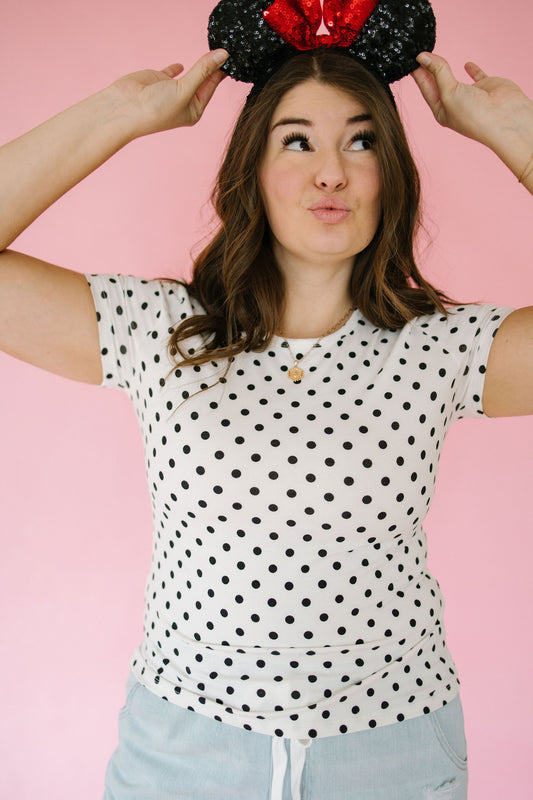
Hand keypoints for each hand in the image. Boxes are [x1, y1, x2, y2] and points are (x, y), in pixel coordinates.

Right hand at [109, 49, 228, 138]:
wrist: (125, 109)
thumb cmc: (156, 108)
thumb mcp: (185, 89)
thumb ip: (202, 70)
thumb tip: (222, 55)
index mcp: (194, 110)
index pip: (211, 87)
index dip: (220, 71)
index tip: (230, 57)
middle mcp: (184, 101)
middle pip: (202, 80)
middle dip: (211, 67)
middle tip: (224, 51)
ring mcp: (171, 90)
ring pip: (189, 74)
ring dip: (198, 65)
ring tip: (211, 52)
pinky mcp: (157, 80)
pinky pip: (170, 73)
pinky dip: (176, 68)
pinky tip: (182, 64)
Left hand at [411, 52, 532, 149]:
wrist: (504, 118)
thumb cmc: (473, 114)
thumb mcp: (448, 92)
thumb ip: (438, 72)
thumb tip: (423, 56)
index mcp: (442, 110)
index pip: (426, 89)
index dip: (419, 74)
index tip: (410, 60)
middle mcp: (454, 104)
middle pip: (437, 82)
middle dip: (428, 68)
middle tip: (420, 52)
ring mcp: (470, 95)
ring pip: (453, 77)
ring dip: (444, 67)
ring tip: (433, 55)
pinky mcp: (486, 87)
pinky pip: (477, 76)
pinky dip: (472, 70)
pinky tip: (466, 64)